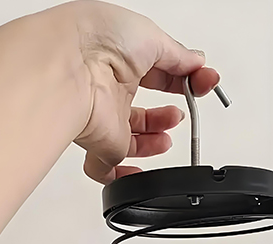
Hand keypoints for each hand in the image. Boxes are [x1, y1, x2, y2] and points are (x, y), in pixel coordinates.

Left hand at [62, 0, 220, 183]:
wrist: (70, 67)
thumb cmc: (98, 40)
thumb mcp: (152, 37)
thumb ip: (178, 56)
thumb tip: (197, 63)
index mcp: (121, 58)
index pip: (158, 73)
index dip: (184, 80)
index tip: (202, 82)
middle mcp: (110, 89)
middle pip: (143, 111)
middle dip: (168, 114)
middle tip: (186, 111)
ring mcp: (105, 119)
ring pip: (131, 140)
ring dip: (155, 142)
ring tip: (168, 135)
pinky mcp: (100, 145)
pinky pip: (107, 170)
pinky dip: (124, 177)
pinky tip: (142, 171)